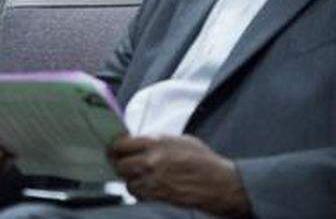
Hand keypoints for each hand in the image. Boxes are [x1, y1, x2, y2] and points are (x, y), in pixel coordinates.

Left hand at [109, 134, 250, 217]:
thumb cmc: (203, 161)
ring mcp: (153, 178)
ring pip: (126, 180)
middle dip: (120, 165)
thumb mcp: (181, 140)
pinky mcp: (157, 194)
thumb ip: (158, 141)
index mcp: (156, 141)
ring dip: (130, 179)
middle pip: (119, 163)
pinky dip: (139, 191)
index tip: (115, 150)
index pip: (121, 143)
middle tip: (124, 165)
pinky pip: (137, 193)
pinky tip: (148, 188)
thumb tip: (140, 142)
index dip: (116, 148)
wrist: (220, 183)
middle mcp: (151, 158)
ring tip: (139, 177)